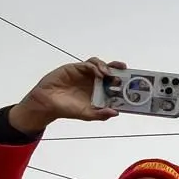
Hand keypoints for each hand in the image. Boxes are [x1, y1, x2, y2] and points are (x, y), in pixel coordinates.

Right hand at [8, 59, 123, 134]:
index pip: (114, 84)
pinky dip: (95, 67)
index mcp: (99, 91)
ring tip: (110, 74)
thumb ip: (101, 114)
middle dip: (119, 70)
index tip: (132, 83)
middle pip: (110, 71)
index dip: (123, 82)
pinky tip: (99, 73)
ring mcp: (85, 74)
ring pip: (100, 65)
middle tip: (126, 72)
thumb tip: (116, 113)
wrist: (47, 103)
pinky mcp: (75, 68)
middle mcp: (94, 81)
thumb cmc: (67, 109)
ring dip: (107, 67)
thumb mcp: (86, 114)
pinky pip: (88, 64)